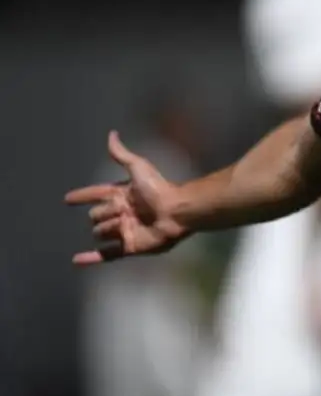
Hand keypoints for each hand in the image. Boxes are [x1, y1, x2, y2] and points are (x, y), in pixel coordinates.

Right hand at [64, 131, 188, 264]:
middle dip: (104, 213)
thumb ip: (122, 154)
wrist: (176, 211)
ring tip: (125, 224)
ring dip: (108, 228)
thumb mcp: (138, 167)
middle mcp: (121, 213)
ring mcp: (124, 231)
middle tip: (123, 211)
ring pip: (100, 232)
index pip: (96, 194)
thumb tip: (112, 134)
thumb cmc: (159, 189)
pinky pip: (106, 255)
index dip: (83, 195)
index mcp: (121, 195)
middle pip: (95, 215)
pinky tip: (76, 261)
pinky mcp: (130, 246)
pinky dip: (91, 259)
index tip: (68, 199)